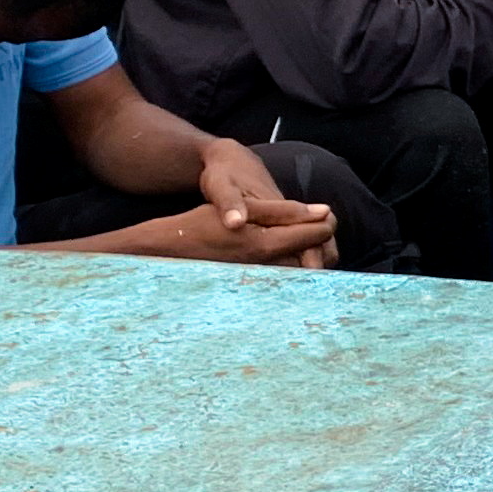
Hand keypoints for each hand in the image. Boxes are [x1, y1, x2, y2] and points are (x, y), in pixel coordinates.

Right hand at [127, 199, 338, 268]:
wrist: (167, 251)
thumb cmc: (202, 223)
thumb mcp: (242, 207)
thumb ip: (284, 211)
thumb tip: (324, 212)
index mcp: (266, 245)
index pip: (314, 235)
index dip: (325, 221)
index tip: (325, 212)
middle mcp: (267, 267)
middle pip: (315, 258)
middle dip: (323, 243)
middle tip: (321, 226)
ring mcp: (261, 279)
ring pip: (302, 268)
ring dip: (310, 253)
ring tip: (306, 236)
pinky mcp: (254, 285)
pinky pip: (286, 275)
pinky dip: (295, 262)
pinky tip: (289, 251)